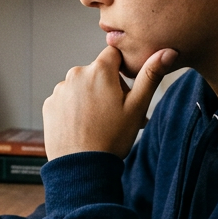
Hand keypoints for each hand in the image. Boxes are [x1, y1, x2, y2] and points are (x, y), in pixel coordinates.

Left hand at [42, 46, 175, 159]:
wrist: (81, 168)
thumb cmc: (112, 138)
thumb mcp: (137, 106)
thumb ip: (151, 75)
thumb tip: (168, 51)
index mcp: (99, 70)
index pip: (114, 54)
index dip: (122, 71)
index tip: (125, 91)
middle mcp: (75, 74)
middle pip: (97, 72)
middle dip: (107, 87)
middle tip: (117, 114)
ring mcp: (60, 90)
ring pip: (81, 86)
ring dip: (90, 98)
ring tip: (99, 124)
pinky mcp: (49, 105)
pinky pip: (66, 100)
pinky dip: (74, 109)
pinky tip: (83, 127)